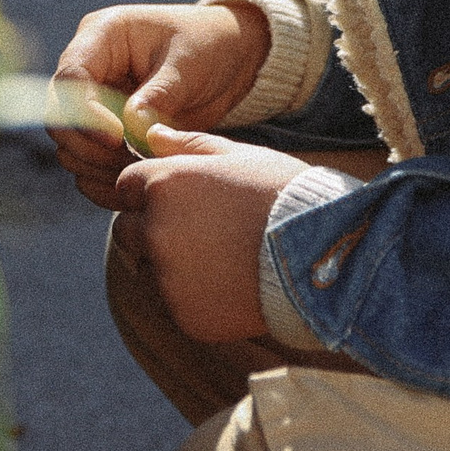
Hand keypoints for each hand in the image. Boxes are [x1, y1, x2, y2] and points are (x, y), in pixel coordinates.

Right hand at [49, 2, 270, 209]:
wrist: (228, 56)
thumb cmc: (208, 44)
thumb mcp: (189, 63)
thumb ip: (159, 95)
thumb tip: (130, 129)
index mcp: (101, 35)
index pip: (70, 80)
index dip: (84, 115)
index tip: (117, 140)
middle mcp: (89, 68)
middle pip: (60, 117)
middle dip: (89, 147)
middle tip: (130, 161)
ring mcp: (95, 100)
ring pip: (70, 145)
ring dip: (98, 167)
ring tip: (140, 170)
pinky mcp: (107, 129)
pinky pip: (90, 160)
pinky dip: (106, 177)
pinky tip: (135, 182)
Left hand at [115, 126, 308, 342]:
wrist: (324, 255)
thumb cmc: (283, 194)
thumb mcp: (239, 156)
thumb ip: (189, 145)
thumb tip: (152, 134)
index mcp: (163, 184)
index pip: (125, 188)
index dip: (148, 192)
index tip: (180, 199)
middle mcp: (156, 231)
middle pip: (128, 231)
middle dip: (153, 229)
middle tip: (204, 233)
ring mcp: (168, 278)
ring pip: (151, 270)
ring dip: (173, 266)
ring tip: (225, 260)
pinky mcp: (184, 315)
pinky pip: (176, 304)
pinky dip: (195, 298)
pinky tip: (234, 286)